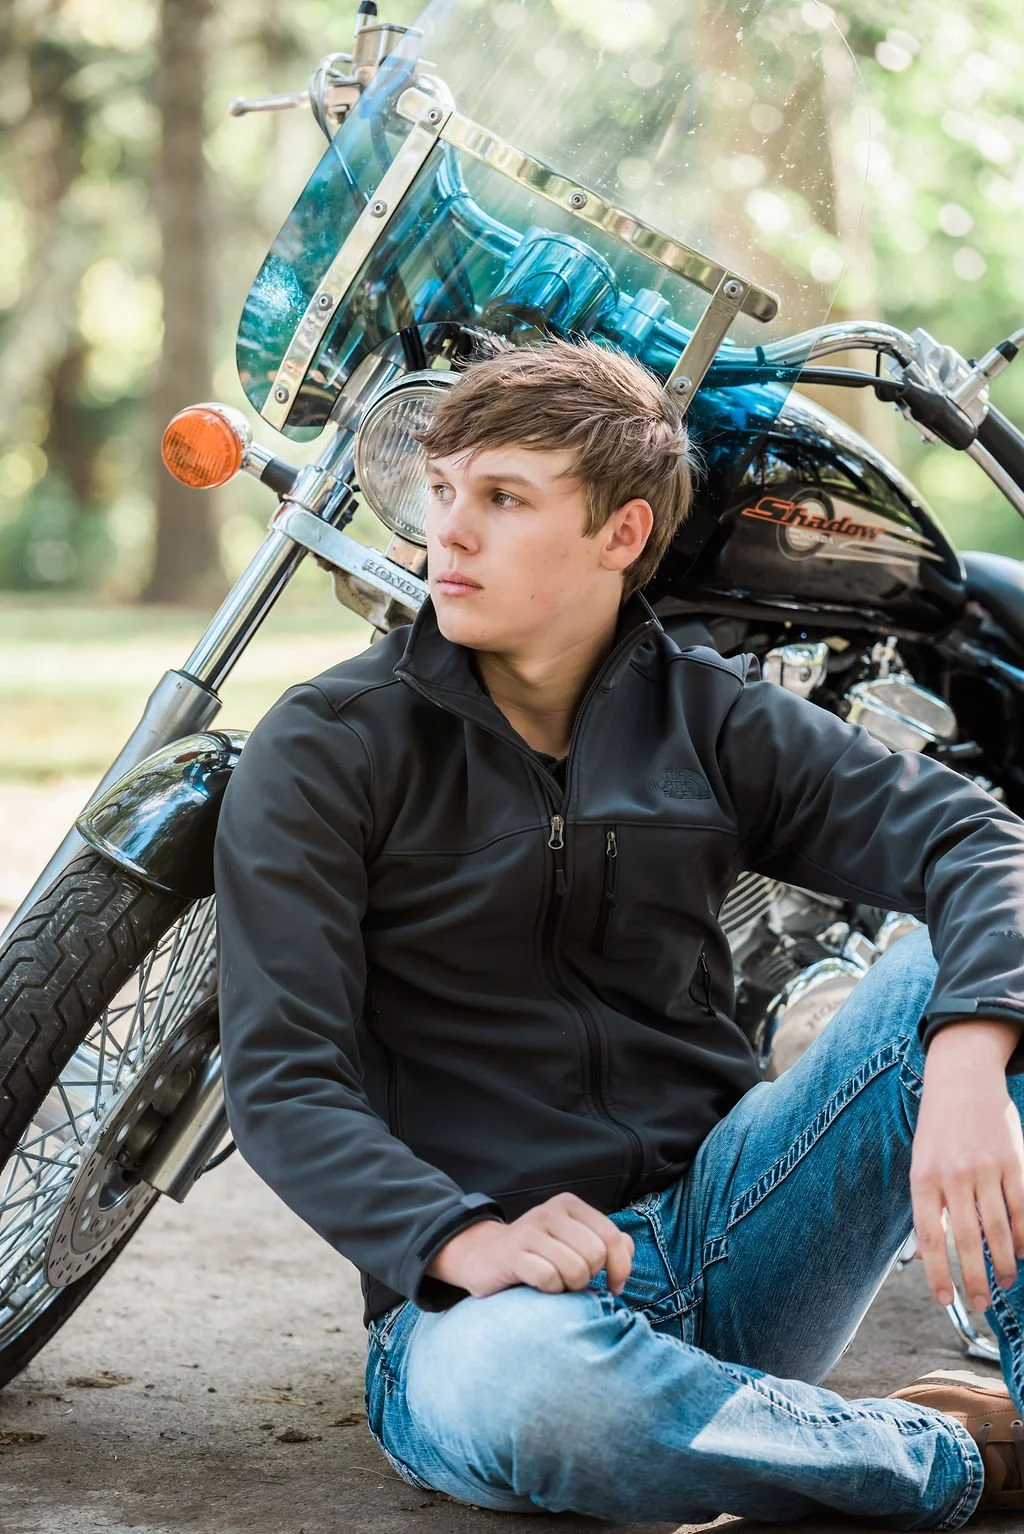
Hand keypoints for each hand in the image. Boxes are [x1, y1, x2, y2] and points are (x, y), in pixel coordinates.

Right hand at [425, 1191, 633, 1299]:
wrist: (482, 1256)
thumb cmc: (537, 1253)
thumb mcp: (572, 1240)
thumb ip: (605, 1242)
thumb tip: (628, 1250)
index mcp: (570, 1205)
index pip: (612, 1237)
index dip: (621, 1268)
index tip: (614, 1286)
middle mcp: (550, 1211)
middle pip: (595, 1256)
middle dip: (589, 1277)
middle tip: (572, 1280)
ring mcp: (529, 1231)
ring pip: (575, 1269)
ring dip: (569, 1286)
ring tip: (556, 1282)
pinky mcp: (512, 1254)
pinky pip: (549, 1279)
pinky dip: (550, 1290)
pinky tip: (540, 1286)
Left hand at [912, 1019, 1023, 1311]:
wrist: (962, 1080)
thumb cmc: (938, 1129)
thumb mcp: (920, 1164)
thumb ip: (927, 1208)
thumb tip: (925, 1256)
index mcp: (924, 1178)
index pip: (930, 1237)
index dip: (938, 1273)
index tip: (945, 1299)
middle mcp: (954, 1176)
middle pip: (967, 1241)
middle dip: (976, 1279)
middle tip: (982, 1303)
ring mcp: (986, 1170)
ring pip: (999, 1230)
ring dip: (1004, 1263)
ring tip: (1006, 1282)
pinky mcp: (1013, 1163)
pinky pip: (1022, 1208)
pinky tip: (1023, 1251)